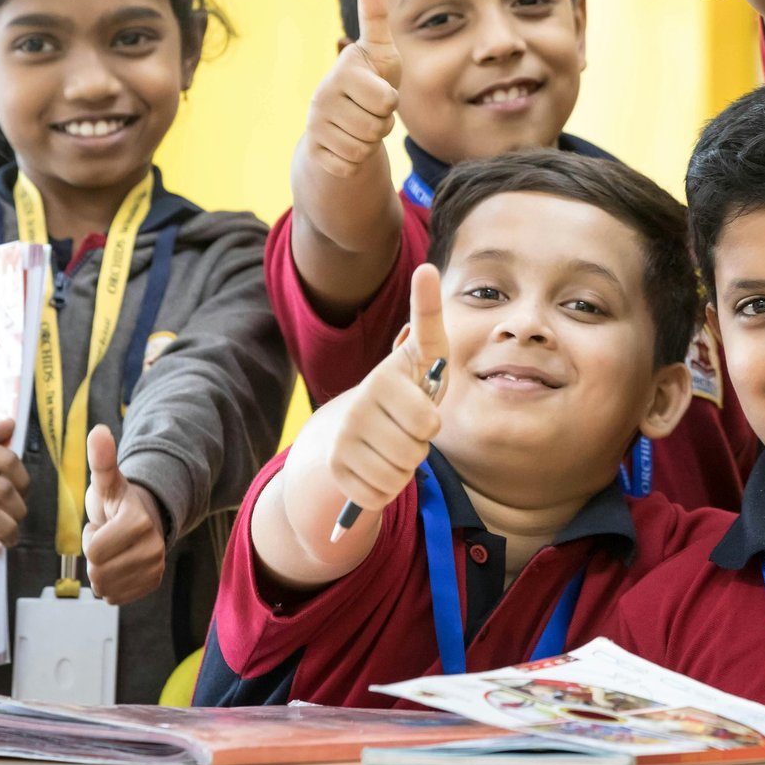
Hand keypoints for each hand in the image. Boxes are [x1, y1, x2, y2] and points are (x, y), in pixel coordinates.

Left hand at [82, 424, 166, 604]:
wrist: (146, 517)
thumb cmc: (119, 501)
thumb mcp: (107, 481)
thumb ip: (102, 459)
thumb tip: (98, 431)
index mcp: (139, 522)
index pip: (94, 551)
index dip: (90, 537)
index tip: (103, 523)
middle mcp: (154, 548)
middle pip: (98, 572)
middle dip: (94, 556)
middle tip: (108, 537)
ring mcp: (155, 568)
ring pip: (104, 588)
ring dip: (101, 571)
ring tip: (114, 550)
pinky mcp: (153, 584)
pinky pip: (114, 598)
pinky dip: (111, 585)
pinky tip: (119, 566)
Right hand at [303, 0, 402, 180]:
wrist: (342, 123)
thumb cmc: (369, 82)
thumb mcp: (379, 51)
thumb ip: (376, 17)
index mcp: (343, 71)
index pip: (386, 100)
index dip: (390, 102)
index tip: (377, 91)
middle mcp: (321, 96)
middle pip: (376, 126)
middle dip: (381, 124)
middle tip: (369, 112)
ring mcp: (315, 125)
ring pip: (364, 147)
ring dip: (369, 142)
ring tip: (359, 125)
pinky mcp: (314, 152)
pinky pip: (350, 165)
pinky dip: (355, 160)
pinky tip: (346, 144)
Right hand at [309, 264, 450, 514]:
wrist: (348, 426)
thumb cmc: (404, 387)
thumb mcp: (422, 354)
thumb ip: (428, 316)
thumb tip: (427, 268)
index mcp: (384, 380)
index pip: (425, 418)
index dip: (428, 420)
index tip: (403, 404)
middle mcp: (358, 407)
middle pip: (417, 452)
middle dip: (421, 445)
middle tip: (409, 429)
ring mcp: (343, 440)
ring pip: (399, 477)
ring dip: (405, 468)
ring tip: (394, 445)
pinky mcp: (336, 471)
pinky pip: (380, 496)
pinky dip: (386, 489)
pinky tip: (377, 467)